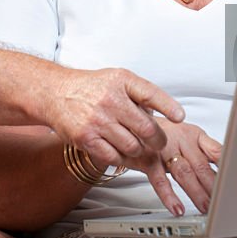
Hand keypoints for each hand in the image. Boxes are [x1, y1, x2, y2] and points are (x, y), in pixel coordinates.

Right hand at [43, 67, 184, 165]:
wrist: (56, 93)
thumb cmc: (90, 87)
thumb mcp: (118, 79)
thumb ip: (140, 94)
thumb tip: (164, 115)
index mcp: (121, 82)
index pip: (151, 94)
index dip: (168, 107)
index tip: (180, 117)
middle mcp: (110, 100)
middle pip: (146, 128)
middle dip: (158, 140)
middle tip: (159, 142)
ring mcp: (98, 120)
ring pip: (133, 146)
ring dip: (139, 150)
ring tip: (138, 146)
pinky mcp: (86, 138)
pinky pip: (114, 157)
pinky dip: (121, 158)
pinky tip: (120, 151)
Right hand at [122, 119, 221, 216]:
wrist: (133, 119)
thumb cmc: (165, 131)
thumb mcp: (189, 134)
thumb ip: (208, 151)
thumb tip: (230, 167)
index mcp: (194, 134)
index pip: (216, 151)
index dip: (228, 167)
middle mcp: (181, 140)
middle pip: (201, 165)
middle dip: (214, 186)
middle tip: (224, 202)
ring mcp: (164, 149)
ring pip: (183, 173)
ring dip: (196, 192)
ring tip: (206, 207)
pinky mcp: (147, 159)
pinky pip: (159, 180)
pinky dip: (168, 196)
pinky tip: (177, 208)